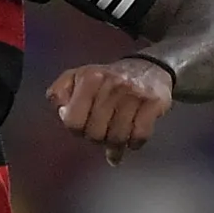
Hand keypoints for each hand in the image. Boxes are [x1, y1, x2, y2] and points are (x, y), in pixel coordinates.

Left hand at [49, 56, 174, 165]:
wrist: (148, 68)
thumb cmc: (107, 80)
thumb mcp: (77, 78)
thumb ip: (59, 93)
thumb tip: (62, 113)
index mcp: (89, 77)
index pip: (73, 121)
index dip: (76, 129)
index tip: (83, 126)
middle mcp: (112, 83)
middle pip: (95, 133)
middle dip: (96, 138)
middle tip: (102, 131)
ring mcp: (134, 93)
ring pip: (118, 137)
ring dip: (115, 144)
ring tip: (115, 137)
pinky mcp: (153, 103)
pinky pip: (140, 136)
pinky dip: (134, 144)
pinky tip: (131, 139)